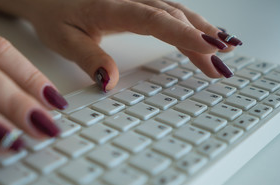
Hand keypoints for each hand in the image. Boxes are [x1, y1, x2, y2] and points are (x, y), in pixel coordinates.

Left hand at [20, 0, 240, 90]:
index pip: (153, 19)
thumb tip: (110, 82)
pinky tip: (203, 36)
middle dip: (200, 40)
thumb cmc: (54, 16)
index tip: (207, 47)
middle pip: (172, 17)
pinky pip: (170, 13)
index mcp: (111, 7)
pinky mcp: (139, 4)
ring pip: (176, 13)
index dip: (181, 33)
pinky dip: (190, 25)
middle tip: (220, 66)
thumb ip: (88, 58)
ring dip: (201, 32)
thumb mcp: (64, 40)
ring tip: (225, 52)